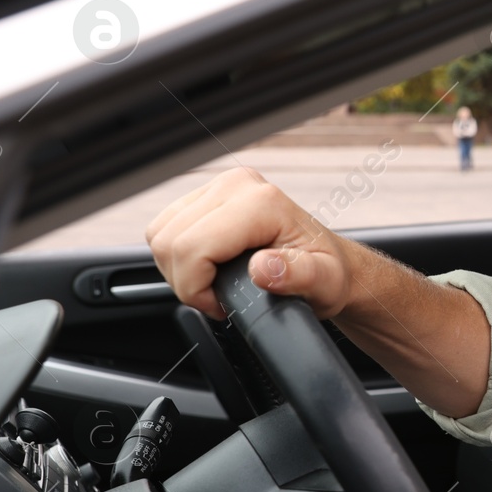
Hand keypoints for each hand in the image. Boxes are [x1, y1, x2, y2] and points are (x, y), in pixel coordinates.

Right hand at [146, 167, 362, 320]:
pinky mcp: (206, 195)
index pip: (191, 248)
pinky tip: (206, 268)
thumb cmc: (328, 273)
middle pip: (169, 242)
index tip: (221, 305)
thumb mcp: (324, 283)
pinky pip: (164, 228)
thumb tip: (263, 268)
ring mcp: (220, 187)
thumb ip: (298, 276)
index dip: (196, 288)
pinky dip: (177, 256)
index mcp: (262, 202)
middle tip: (218, 298)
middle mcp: (237, 185)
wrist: (331, 264)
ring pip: (160, 234)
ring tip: (214, 285)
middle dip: (187, 282)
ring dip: (179, 270)